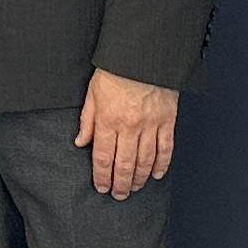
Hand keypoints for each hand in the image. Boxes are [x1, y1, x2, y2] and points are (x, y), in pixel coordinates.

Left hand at [75, 69, 177, 198]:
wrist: (144, 53)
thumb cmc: (116, 69)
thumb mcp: (92, 93)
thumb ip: (87, 120)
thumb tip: (80, 142)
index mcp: (109, 120)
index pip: (104, 158)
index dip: (102, 177)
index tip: (101, 187)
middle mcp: (130, 126)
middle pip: (125, 165)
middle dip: (121, 184)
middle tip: (119, 195)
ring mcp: (151, 125)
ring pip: (146, 161)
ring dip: (140, 179)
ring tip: (135, 188)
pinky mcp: (167, 120)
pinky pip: (166, 149)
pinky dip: (162, 165)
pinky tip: (156, 174)